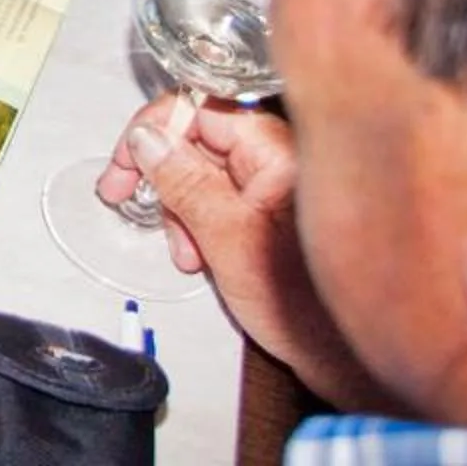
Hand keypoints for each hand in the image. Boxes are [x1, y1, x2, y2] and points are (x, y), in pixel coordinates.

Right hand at [95, 99, 390, 409]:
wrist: (341, 359)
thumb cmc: (306, 309)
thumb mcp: (225, 238)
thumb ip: (183, 182)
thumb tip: (147, 141)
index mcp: (276, 150)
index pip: (201, 108)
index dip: (154, 131)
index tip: (125, 161)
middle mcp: (280, 161)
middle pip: (199, 140)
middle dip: (163, 176)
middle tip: (128, 198)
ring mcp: (277, 189)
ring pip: (206, 174)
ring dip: (180, 208)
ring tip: (182, 249)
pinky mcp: (273, 215)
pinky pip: (223, 202)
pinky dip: (201, 224)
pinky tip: (199, 255)